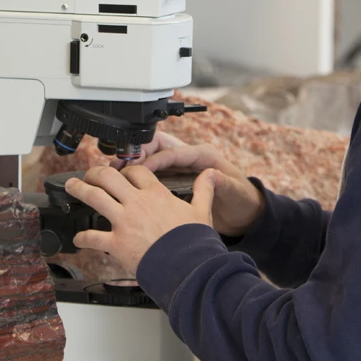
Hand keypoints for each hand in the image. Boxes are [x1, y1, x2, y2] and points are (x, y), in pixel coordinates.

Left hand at [65, 165, 217, 273]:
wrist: (189, 267)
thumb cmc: (195, 242)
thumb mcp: (202, 211)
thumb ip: (204, 190)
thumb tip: (210, 175)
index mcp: (156, 194)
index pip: (135, 171)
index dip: (126, 170)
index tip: (122, 173)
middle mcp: (136, 203)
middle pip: (108, 177)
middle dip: (94, 173)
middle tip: (89, 175)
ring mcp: (124, 222)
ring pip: (94, 197)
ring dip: (79, 190)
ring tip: (71, 187)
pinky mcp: (116, 244)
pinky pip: (92, 237)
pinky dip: (82, 238)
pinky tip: (79, 238)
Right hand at [132, 132, 265, 237]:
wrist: (243, 214)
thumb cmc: (240, 199)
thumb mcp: (234, 191)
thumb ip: (221, 183)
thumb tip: (212, 175)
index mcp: (203, 155)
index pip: (173, 152)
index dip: (153, 159)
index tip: (137, 169)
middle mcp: (189, 157)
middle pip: (157, 146)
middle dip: (138, 153)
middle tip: (119, 166)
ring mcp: (181, 167)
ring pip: (151, 157)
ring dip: (134, 163)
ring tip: (117, 173)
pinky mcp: (175, 178)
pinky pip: (153, 172)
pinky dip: (139, 175)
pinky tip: (126, 184)